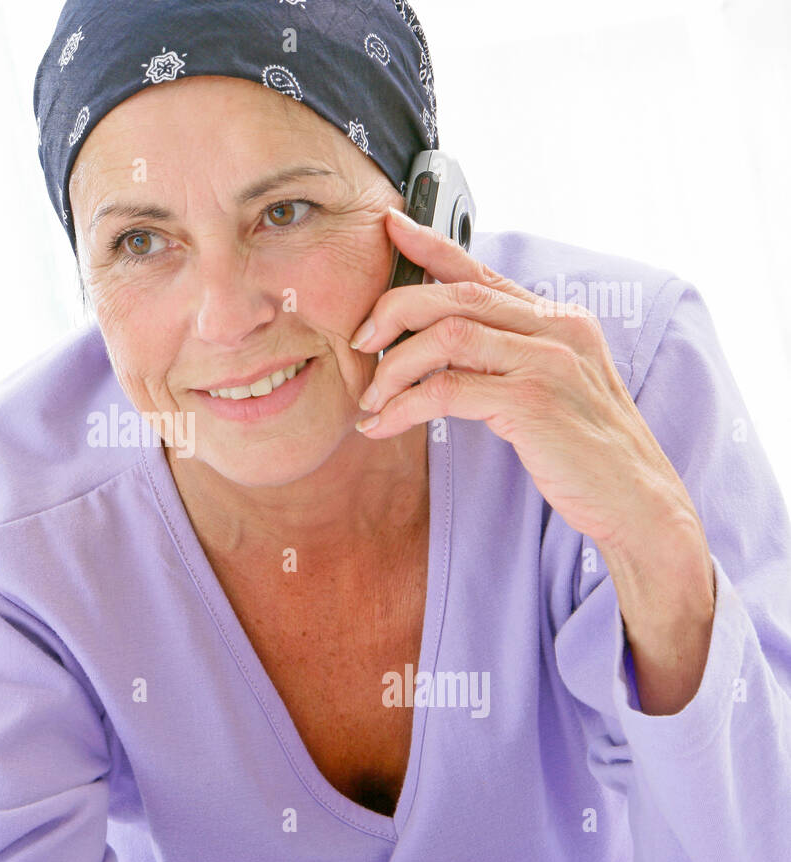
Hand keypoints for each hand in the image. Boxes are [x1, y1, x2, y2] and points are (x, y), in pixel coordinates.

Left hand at [348, 206, 701, 552]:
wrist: (637, 500)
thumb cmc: (585, 450)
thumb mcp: (552, 387)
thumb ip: (510, 355)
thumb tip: (442, 343)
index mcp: (559, 319)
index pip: (482, 271)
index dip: (430, 245)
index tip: (389, 226)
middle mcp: (558, 328)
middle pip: (455, 295)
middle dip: (393, 311)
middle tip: (359, 342)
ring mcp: (549, 361)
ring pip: (447, 335)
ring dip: (394, 367)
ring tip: (371, 399)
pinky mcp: (534, 402)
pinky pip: (447, 390)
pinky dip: (404, 407)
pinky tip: (384, 426)